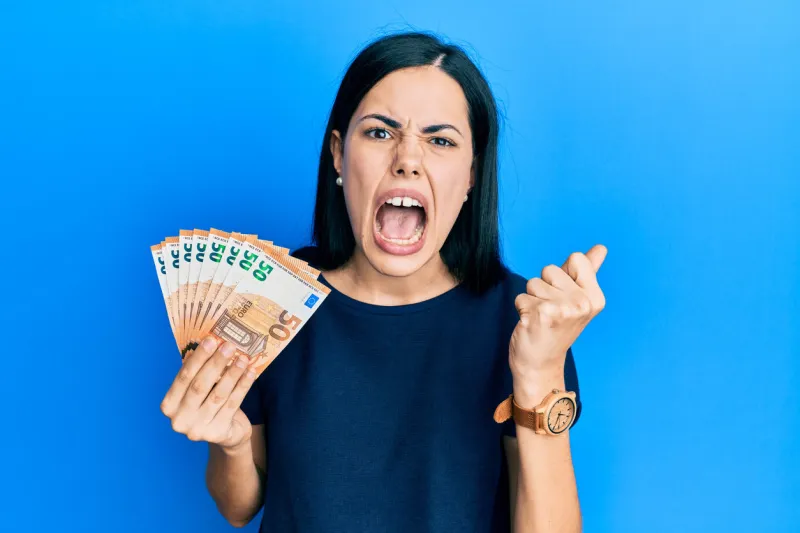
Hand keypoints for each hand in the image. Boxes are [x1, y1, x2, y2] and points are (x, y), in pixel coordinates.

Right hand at [160, 336, 256, 450]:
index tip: (211, 340)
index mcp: (169, 405)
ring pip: (218, 395)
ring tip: (243, 358)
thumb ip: (199, 372)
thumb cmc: (209, 405)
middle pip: (200, 386)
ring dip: (232, 374)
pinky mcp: (217, 433)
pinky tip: (250, 373)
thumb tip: (213, 343)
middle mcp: (179, 419)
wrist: (226, 434)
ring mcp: (198, 429)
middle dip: (216, 363)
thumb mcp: (199, 391)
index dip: (198, 358)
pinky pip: (233, 404)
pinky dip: (243, 386)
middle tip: (229, 346)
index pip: (183, 377)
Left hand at [510, 244, 606, 378]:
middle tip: (550, 311)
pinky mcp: (541, 314)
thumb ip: (588, 271)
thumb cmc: (557, 328)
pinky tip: (531, 324)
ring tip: (541, 317)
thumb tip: (601, 248)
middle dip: (544, 287)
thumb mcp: (577, 300)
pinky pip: (521, 297)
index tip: (564, 296)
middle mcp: (582, 303)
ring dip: (532, 299)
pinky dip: (521, 308)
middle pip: (550, 269)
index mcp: (595, 298)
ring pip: (533, 283)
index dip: (563, 274)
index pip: (576, 258)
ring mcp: (562, 309)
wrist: (540, 363)